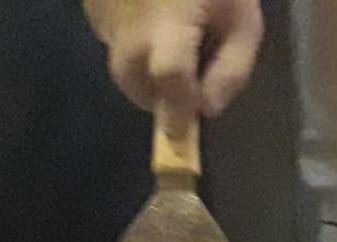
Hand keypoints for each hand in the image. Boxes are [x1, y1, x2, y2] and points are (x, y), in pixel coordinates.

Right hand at [85, 0, 262, 117]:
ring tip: (169, 51)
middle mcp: (128, 20)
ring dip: (143, 72)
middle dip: (155, 96)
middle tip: (181, 92)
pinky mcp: (92, 6)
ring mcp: (104, 12)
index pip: (169, 75)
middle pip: (131, 78)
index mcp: (170, 20)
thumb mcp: (244, 22)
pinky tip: (151, 21)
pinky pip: (110, 40)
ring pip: (118, 63)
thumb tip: (206, 110)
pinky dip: (131, 46)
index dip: (176, 111)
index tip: (184, 135)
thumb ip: (232, 69)